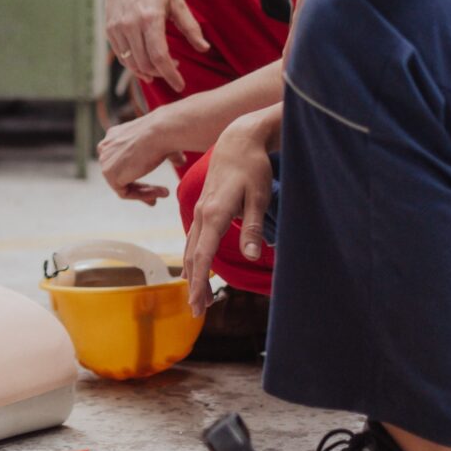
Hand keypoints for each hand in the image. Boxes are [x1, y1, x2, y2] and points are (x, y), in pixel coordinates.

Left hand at [97, 103, 210, 202]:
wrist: (160, 131)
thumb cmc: (165, 133)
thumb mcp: (165, 142)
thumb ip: (168, 154)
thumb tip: (180, 161)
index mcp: (115, 135)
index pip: (121, 160)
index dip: (137, 173)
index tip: (153, 183)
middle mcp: (106, 146)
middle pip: (120, 173)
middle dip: (139, 187)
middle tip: (156, 197)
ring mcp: (105, 160)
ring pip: (123, 185)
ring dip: (145, 192)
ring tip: (165, 193)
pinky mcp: (109, 173)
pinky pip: (124, 192)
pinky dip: (142, 195)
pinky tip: (158, 194)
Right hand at [104, 0, 208, 92]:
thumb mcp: (177, 1)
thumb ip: (190, 27)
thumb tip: (204, 48)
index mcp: (150, 17)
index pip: (159, 56)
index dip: (171, 75)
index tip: (181, 85)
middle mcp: (130, 25)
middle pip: (146, 63)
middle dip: (162, 74)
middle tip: (174, 72)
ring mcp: (117, 28)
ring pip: (132, 63)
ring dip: (148, 72)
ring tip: (161, 70)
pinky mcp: (109, 29)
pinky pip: (122, 55)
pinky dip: (133, 65)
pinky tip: (145, 64)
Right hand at [183, 110, 273, 314]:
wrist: (238, 139)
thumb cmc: (253, 167)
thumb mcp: (259, 196)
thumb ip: (252, 227)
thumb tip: (252, 256)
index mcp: (214, 214)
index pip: (202, 256)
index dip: (199, 283)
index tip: (198, 304)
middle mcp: (202, 214)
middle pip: (192, 256)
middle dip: (194, 285)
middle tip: (198, 311)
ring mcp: (200, 210)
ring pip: (190, 248)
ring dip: (193, 273)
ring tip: (199, 296)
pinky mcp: (204, 207)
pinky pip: (194, 238)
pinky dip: (193, 257)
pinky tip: (196, 268)